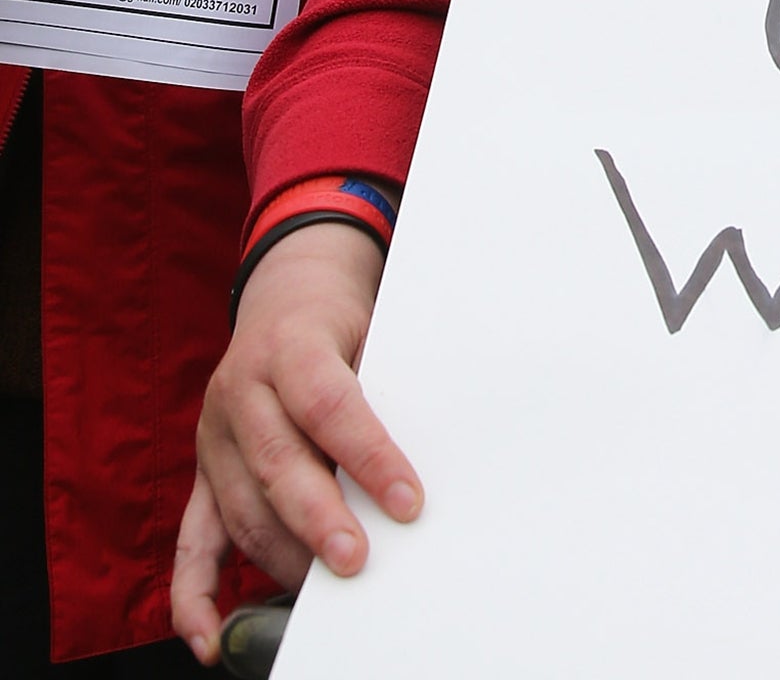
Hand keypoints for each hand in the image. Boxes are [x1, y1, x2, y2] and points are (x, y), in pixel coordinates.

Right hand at [171, 223, 420, 662]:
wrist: (287, 293)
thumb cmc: (343, 320)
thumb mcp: (371, 328)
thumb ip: (386, 384)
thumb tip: (438, 448)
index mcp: (289, 348)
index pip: (328, 406)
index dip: (369, 456)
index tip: (409, 502)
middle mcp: (241, 392)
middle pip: (277, 464)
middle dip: (320, 519)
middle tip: (357, 559)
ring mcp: (214, 435)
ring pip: (240, 506)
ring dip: (282, 553)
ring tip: (324, 590)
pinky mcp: (203, 471)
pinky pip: (190, 539)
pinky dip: (195, 594)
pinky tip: (209, 636)